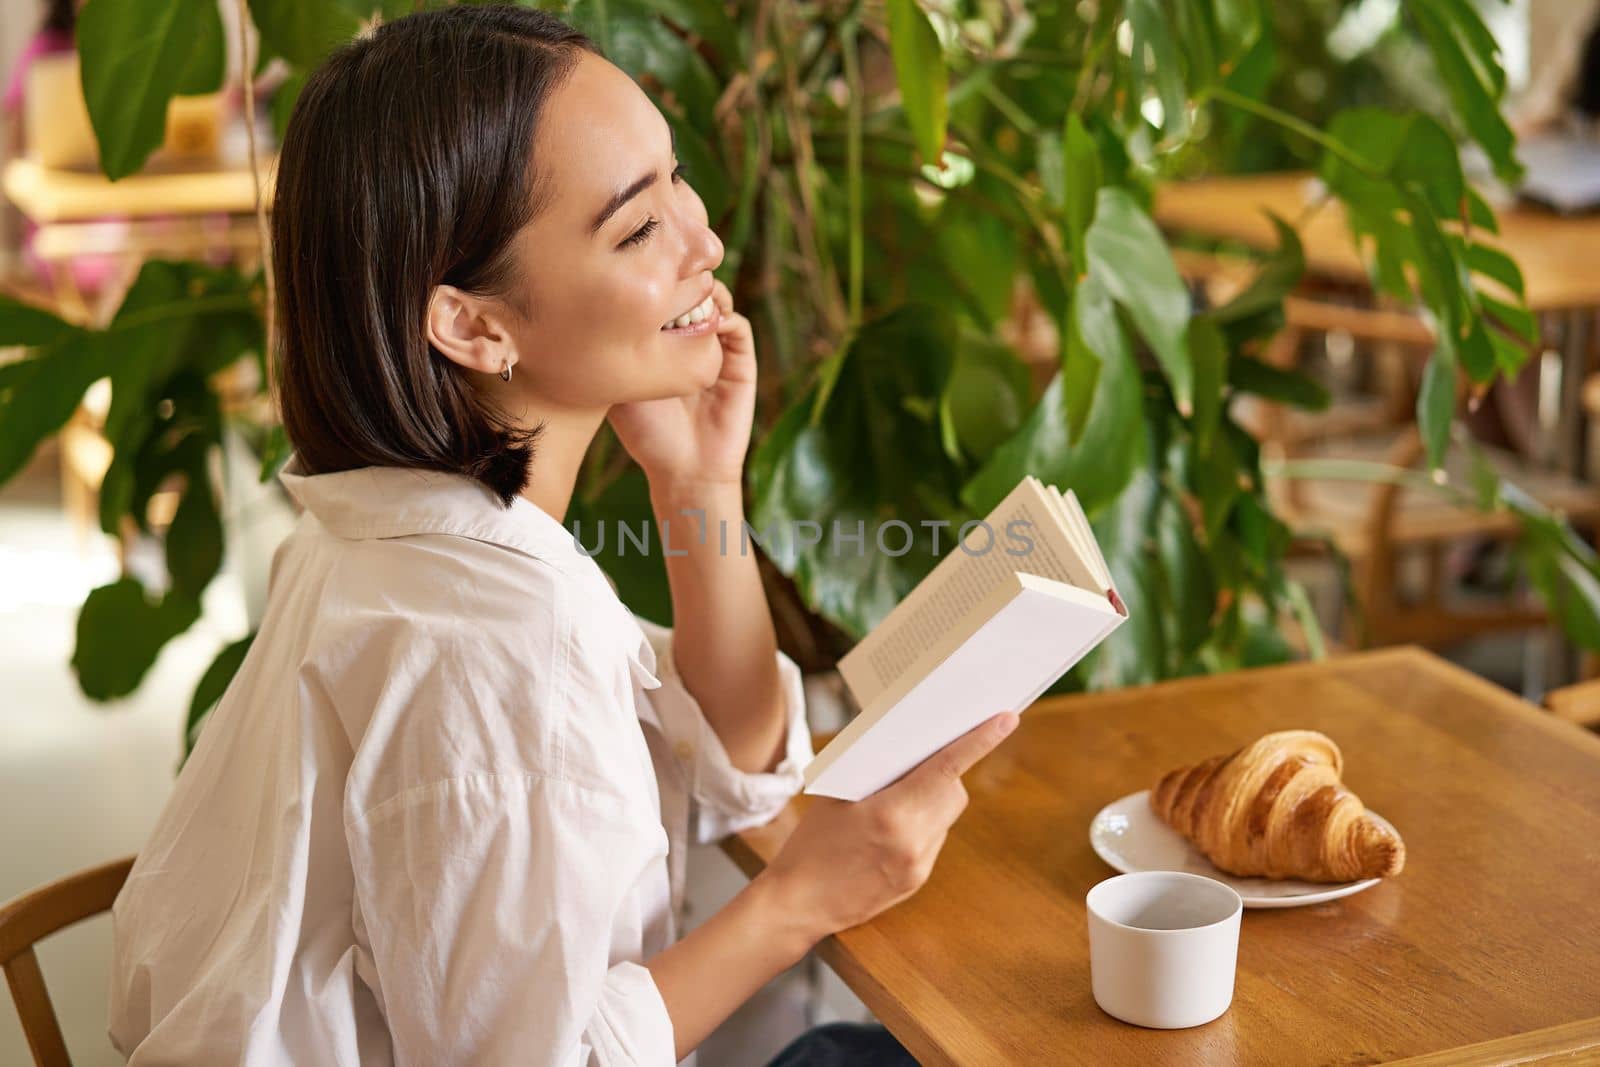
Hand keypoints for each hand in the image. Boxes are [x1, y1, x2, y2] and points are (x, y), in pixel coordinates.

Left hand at [607, 279, 754, 492]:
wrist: (685, 471)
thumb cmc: (646, 435)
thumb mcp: (617, 388)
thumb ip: (612, 353)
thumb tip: (589, 313)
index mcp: (662, 344)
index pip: (661, 297)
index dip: (653, 284)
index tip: (636, 283)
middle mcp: (690, 341)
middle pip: (689, 291)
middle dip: (678, 280)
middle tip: (662, 284)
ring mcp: (716, 350)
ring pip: (716, 301)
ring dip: (703, 293)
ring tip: (685, 301)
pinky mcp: (740, 363)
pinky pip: (738, 326)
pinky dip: (725, 316)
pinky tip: (706, 324)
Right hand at [756, 712, 1020, 944]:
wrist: (797, 905)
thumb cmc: (810, 844)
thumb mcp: (837, 796)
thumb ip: (878, 774)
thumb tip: (912, 752)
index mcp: (892, 814)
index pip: (946, 768)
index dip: (979, 740)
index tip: (1007, 718)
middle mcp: (914, 841)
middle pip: (953, 792)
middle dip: (945, 773)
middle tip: (920, 760)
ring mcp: (919, 866)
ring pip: (945, 817)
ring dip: (932, 800)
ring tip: (894, 799)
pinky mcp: (917, 882)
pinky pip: (933, 840)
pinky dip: (920, 826)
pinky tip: (889, 831)